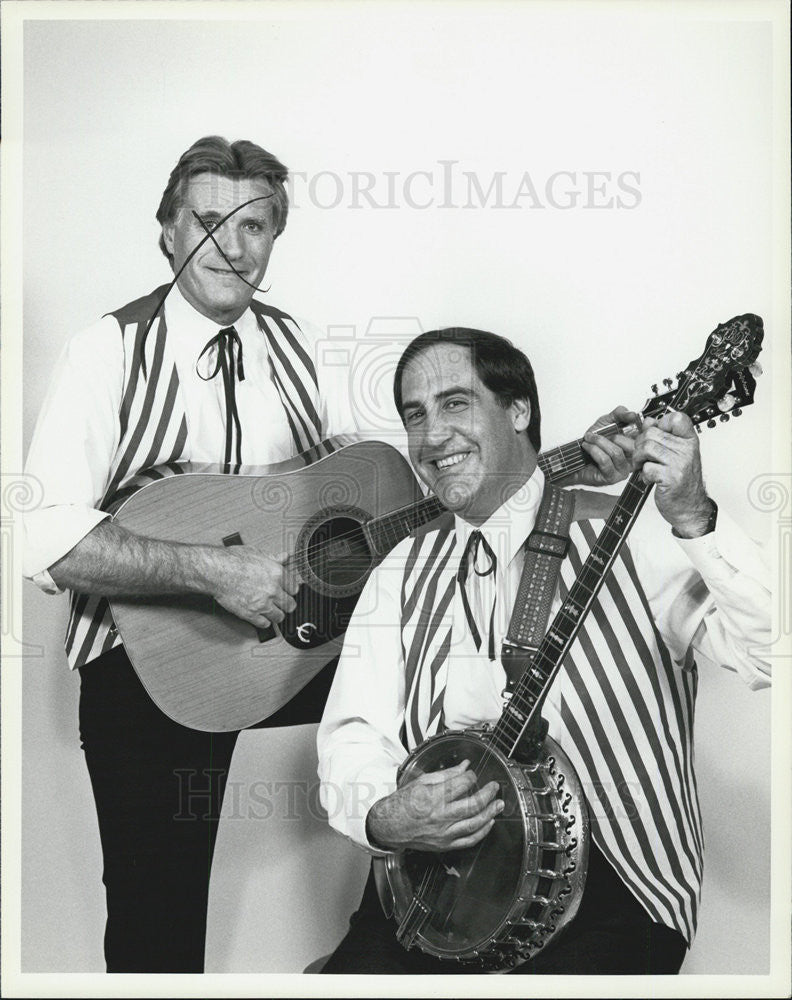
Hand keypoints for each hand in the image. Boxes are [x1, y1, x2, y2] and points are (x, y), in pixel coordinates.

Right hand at [211, 548, 299, 628]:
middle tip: (282, 603)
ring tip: (273, 611)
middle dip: (286, 604)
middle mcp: (273, 590)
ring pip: (280, 616)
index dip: (290, 590)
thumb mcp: (257, 553)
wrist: (216, 571)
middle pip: (290, 604)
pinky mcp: (250, 614)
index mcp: (277, 574)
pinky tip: (261, 617)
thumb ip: (274, 557)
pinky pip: (264, 624)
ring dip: (277, 615)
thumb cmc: (233, 560)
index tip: (287, 591)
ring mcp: (263, 604)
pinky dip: (264, 622)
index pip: (295, 588)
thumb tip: (285, 557)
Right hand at [366, 760, 502, 852]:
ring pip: (474, 824)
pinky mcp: (444, 845)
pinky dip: (482, 832)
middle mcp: (440, 816)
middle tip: (495, 787)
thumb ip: (447, 774)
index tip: (473, 774)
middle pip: (472, 805)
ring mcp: (443, 833)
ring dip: (490, 813)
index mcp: (433, 797)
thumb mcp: (422, 782)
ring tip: (499, 804)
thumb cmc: (402, 803)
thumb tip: (465, 766)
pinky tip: (489, 823)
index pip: (461, 784)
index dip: (470, 777)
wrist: (390, 826)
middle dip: (487, 794)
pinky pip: (468, 840)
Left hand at [561, 406, 639, 486]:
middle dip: (613, 436)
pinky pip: (605, 461)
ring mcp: (623, 470)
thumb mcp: (606, 422)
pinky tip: (587, 447)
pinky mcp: (612, 477)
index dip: (644, 428)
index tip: (634, 419)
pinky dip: (594, 450)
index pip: (646, 438)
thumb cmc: (593, 442)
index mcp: (635, 445)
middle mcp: (633, 459)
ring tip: (589, 439)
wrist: (576, 458)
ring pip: (616, 453)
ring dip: (599, 442)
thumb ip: (620, 414)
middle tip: (597, 434)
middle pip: (633, 446)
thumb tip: (633, 415)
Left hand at [632, 410, 711, 535]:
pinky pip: (647, 467)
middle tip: (642, 456)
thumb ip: (662, 437)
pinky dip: (643, 474)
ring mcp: (680, 464)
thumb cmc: (681, 482)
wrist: (689, 507)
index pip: (676, 417)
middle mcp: (687, 450)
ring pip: (646, 448)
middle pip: (652, 433)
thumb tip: (648, 422)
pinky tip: (650, 479)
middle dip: (640, 445)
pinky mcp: (671, 478)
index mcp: (689, 441)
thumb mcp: (675, 455)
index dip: (660, 423)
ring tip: (643, 467)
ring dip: (639, 459)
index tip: (656, 435)